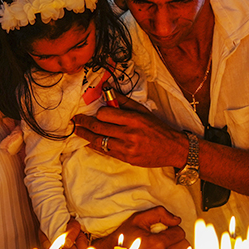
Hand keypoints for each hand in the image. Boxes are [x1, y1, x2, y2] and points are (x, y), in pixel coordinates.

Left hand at [72, 95, 186, 169]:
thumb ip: (123, 101)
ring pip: (98, 141)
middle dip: (84, 123)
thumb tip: (106, 90)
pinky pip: (105, 151)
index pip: (105, 114)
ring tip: (77, 130)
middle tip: (75, 120)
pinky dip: (95, 146)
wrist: (172, 148)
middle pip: (98, 128)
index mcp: (133, 119)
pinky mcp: (126, 158)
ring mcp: (127, 148)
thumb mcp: (142, 111)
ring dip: (85, 135)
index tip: (94, 113)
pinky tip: (88, 142)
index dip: (98, 113)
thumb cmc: (157, 128)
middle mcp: (129, 133)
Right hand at [87, 207, 187, 248]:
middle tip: (166, 240)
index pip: (180, 233)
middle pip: (185, 246)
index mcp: (155, 243)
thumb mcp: (137, 219)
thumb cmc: (122, 238)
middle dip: (178, 241)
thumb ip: (159, 213)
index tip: (165, 231)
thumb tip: (177, 220)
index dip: (173, 229)